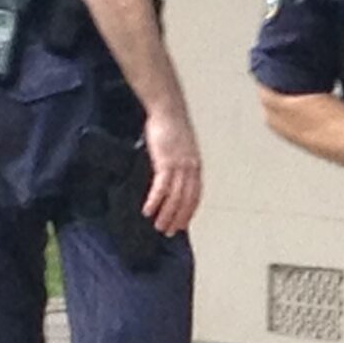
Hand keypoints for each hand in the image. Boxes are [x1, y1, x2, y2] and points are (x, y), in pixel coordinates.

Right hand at [140, 107, 202, 236]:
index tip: (183, 224)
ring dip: (166, 214)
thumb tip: (169, 176)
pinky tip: (148, 211)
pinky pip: (161, 187)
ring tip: (158, 227)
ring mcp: (180, 166)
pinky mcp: (166, 162)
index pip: (195, 195)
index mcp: (195, 166)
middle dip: (178, 218)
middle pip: (187, 200)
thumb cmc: (170, 127)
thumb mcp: (178, 148)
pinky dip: (156, 201)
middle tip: (169, 232)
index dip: (189, 211)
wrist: (168, 110)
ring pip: (175, 197)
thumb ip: (177, 163)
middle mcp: (191, 169)